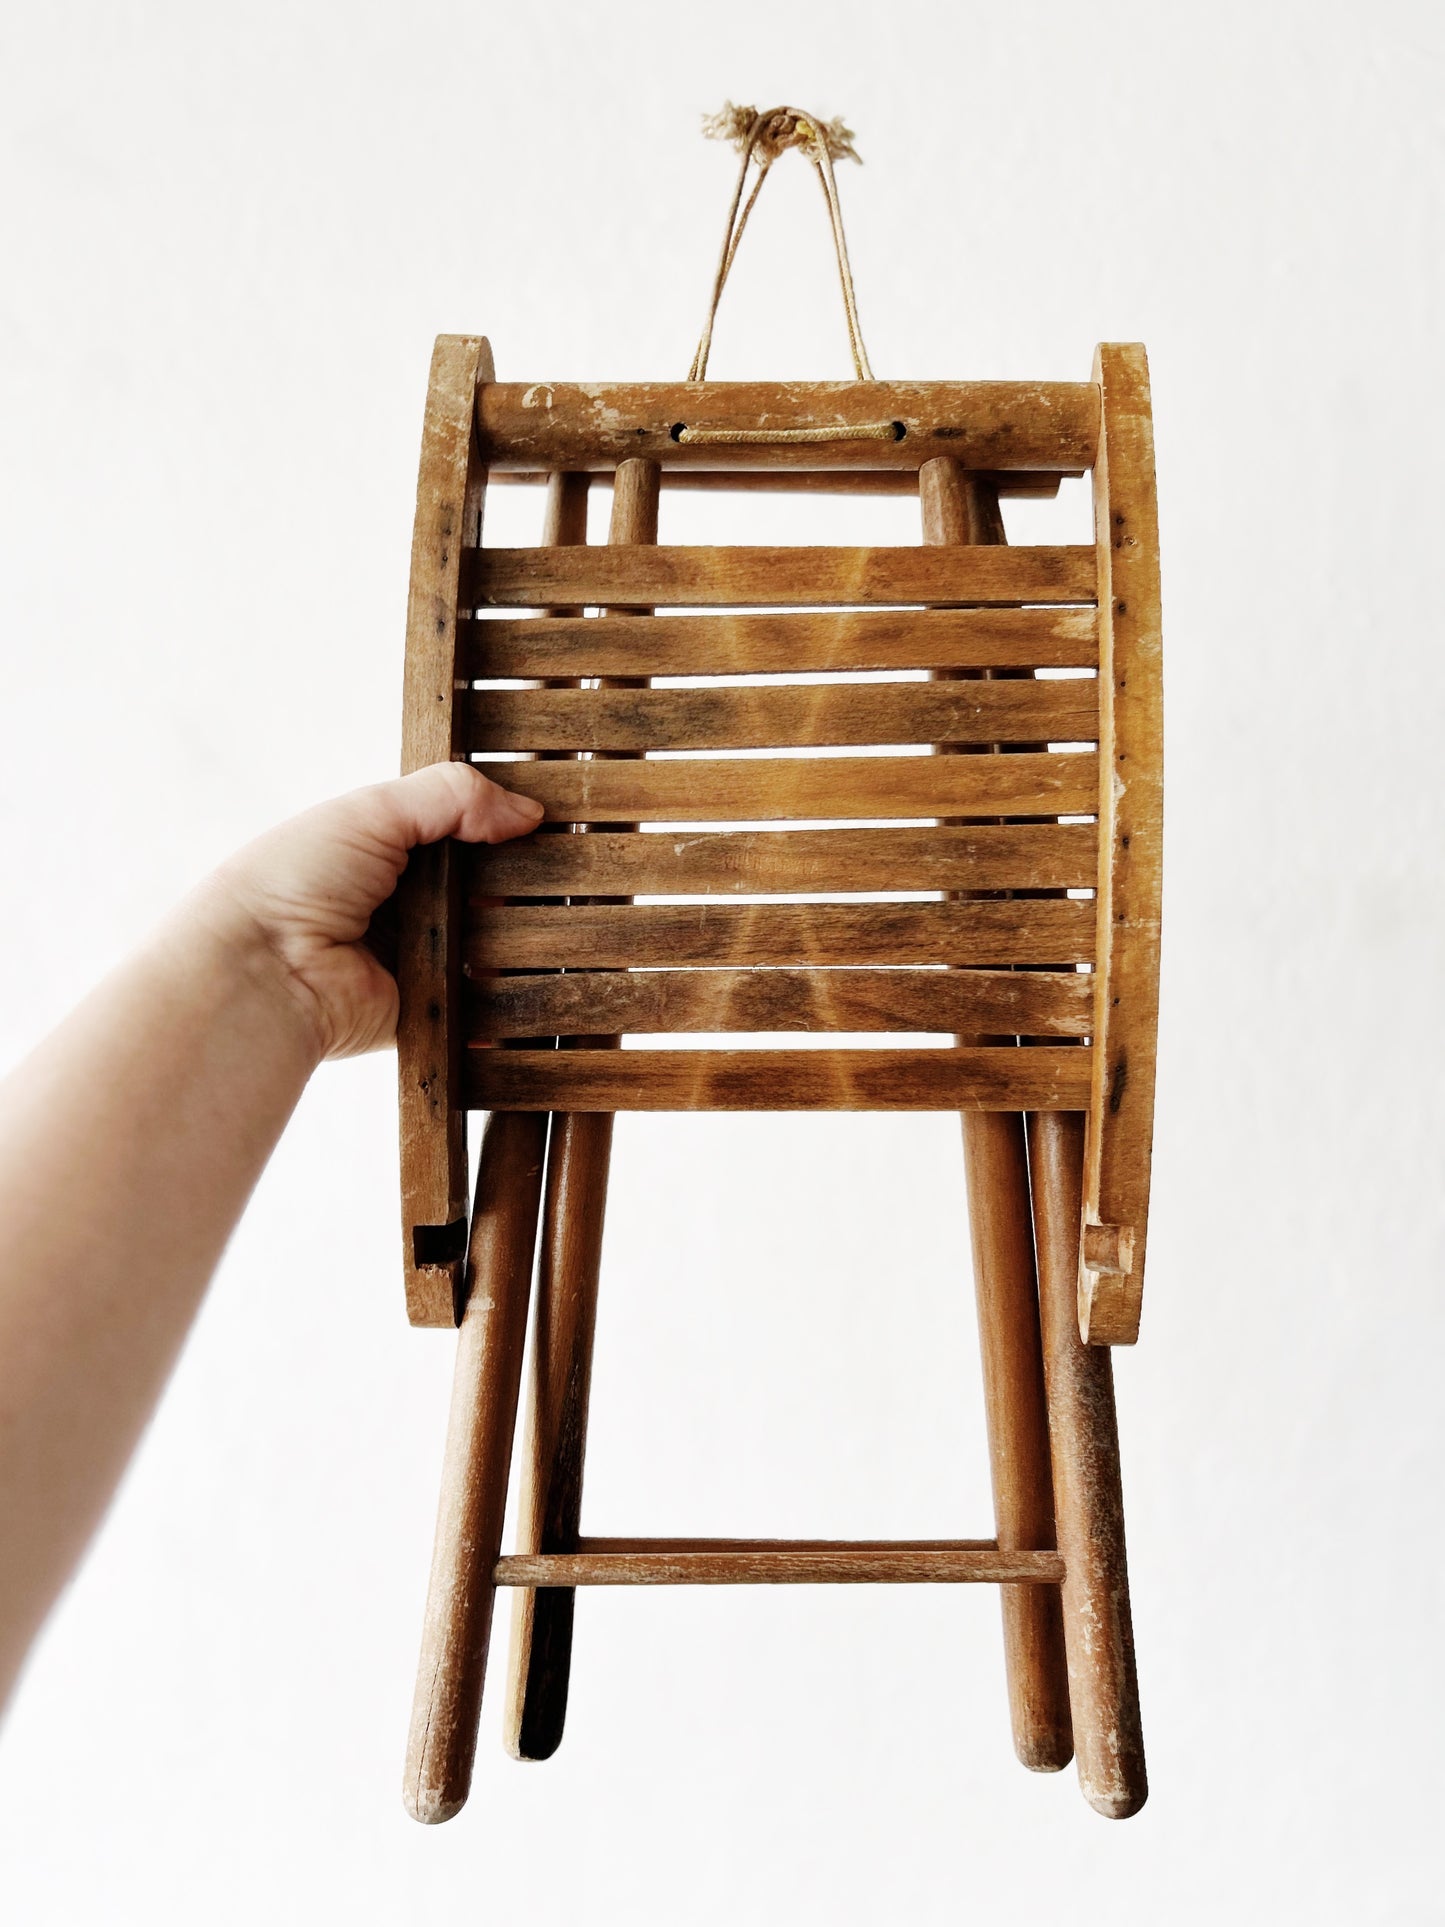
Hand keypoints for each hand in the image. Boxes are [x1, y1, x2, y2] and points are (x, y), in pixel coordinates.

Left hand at [194, 763, 542, 1059]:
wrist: (261, 974)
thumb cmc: (293, 882)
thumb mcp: (371, 812)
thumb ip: (451, 797)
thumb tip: (528, 812)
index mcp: (384, 849)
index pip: (461, 829)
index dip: (500, 823)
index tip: (546, 821)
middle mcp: (403, 902)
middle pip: (486, 886)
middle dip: (520, 879)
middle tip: (561, 870)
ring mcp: (418, 958)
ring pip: (494, 942)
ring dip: (519, 932)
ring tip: (561, 917)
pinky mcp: (428, 1010)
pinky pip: (483, 1000)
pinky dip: (508, 991)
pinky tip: (543, 970)